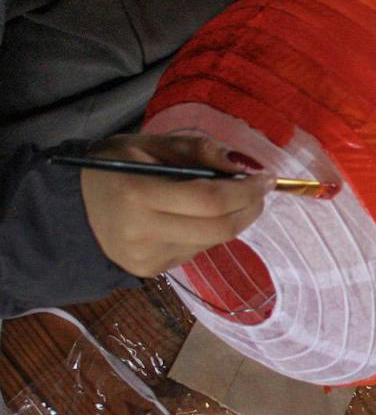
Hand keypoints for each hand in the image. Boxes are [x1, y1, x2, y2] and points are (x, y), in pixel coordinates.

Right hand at [80, 134, 272, 276]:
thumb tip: (246, 166)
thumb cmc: (115, 166)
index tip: (265, 177)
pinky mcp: (150, 271)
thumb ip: (200, 151)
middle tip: (260, 190)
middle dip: (249, 208)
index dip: (246, 190)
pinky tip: (198, 218)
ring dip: (232, 220)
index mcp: (137, 194)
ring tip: (231, 199)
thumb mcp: (151, 143)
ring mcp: (146, 257)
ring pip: (212, 242)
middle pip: (219, 229)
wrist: (71, 207)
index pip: (209, 200)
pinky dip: (209, 232)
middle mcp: (142, 231)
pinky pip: (196, 251)